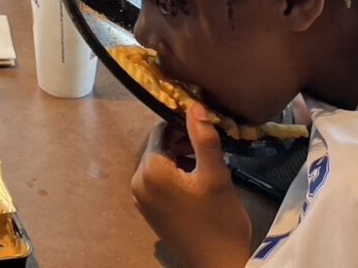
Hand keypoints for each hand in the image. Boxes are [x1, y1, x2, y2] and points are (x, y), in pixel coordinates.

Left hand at [131, 105, 250, 267]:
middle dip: (182, 144)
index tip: (207, 132)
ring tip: (205, 168)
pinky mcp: (147, 210)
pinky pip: (158, 180)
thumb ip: (204, 138)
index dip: (184, 127)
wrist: (218, 264)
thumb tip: (194, 105)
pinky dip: (175, 175)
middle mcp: (137, 181)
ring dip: (180, 158)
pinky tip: (196, 184)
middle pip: (159, 146)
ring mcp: (139, 198)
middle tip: (209, 152)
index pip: (162, 131)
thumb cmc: (220, 220)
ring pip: (159, 162)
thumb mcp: (216, 176)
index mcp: (149, 170)